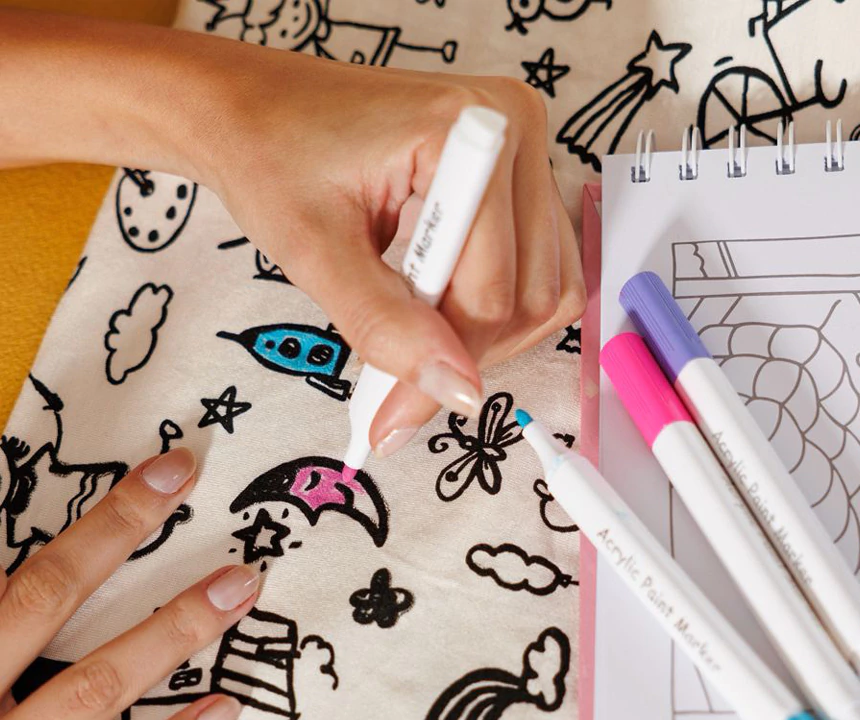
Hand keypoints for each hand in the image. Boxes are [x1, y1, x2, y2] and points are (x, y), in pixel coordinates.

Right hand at [0, 449, 259, 719]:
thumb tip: (11, 568)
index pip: (2, 582)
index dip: (66, 520)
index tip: (121, 468)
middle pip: (42, 598)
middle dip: (114, 530)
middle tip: (181, 473)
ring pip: (90, 688)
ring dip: (171, 629)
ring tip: (239, 584)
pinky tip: (224, 709)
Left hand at [205, 56, 585, 454]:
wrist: (255, 107)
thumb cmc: (271, 155)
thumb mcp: (314, 250)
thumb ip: (385, 324)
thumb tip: (456, 391)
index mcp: (469, 130)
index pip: (491, 292)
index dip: (445, 367)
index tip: (391, 415)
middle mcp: (515, 128)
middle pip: (532, 297)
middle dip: (468, 352)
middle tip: (397, 371)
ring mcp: (525, 150)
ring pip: (547, 291)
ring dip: (488, 335)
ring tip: (415, 327)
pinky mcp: (519, 175)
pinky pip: (539, 270)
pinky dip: (495, 308)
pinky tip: (439, 302)